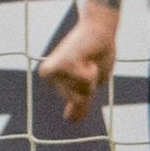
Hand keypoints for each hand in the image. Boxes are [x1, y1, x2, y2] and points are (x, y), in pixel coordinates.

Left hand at [34, 2, 122, 124]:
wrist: (101, 29)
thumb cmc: (97, 52)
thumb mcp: (88, 82)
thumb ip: (78, 100)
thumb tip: (70, 121)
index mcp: (53, 80)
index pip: (76, 102)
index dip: (89, 89)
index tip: (86, 68)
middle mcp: (48, 76)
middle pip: (79, 99)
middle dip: (90, 84)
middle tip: (88, 63)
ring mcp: (54, 70)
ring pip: (83, 91)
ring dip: (92, 77)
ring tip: (87, 59)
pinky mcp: (63, 63)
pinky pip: (86, 81)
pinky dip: (92, 71)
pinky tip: (86, 56)